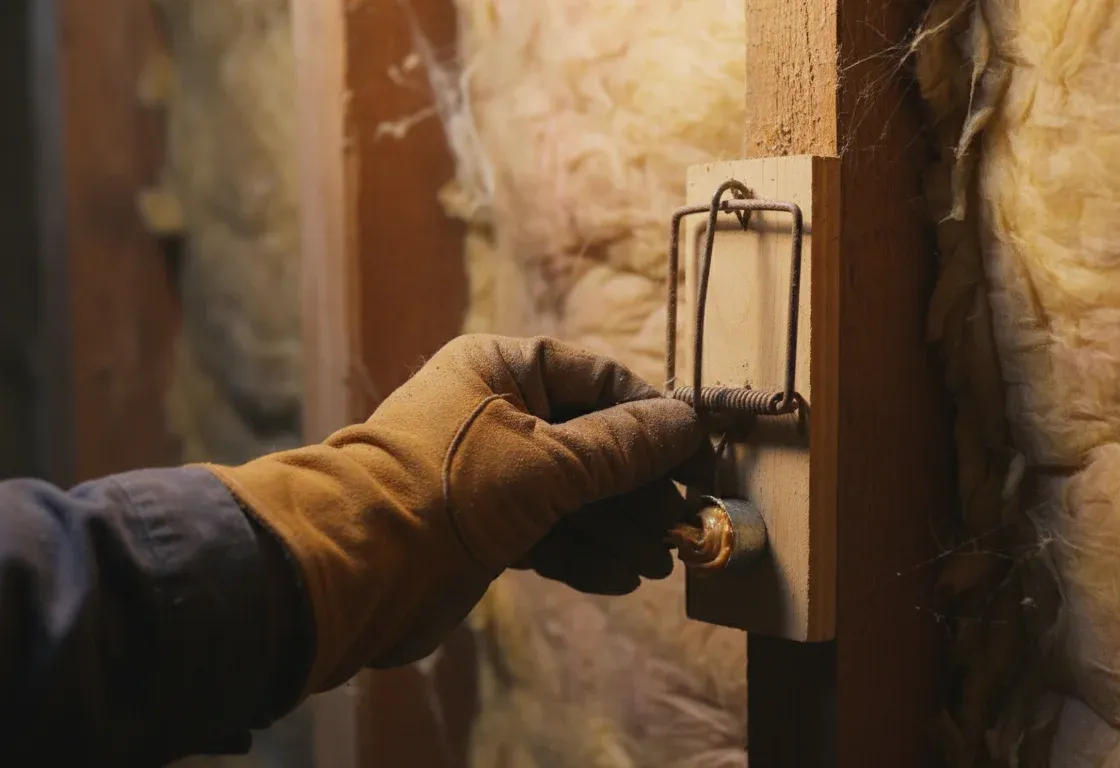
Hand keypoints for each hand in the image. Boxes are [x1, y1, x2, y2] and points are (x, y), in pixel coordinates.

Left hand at [207, 335, 704, 692]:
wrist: (350, 571)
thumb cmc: (444, 491)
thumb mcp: (548, 463)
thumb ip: (622, 445)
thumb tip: (686, 421)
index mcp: (500, 368)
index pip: (599, 379)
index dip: (654, 419)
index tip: (699, 459)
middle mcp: (494, 412)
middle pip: (590, 442)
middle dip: (638, 488)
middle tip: (681, 526)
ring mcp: (487, 473)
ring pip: (572, 494)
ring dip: (617, 528)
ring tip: (659, 562)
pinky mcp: (480, 528)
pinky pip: (547, 532)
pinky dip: (583, 553)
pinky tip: (620, 578)